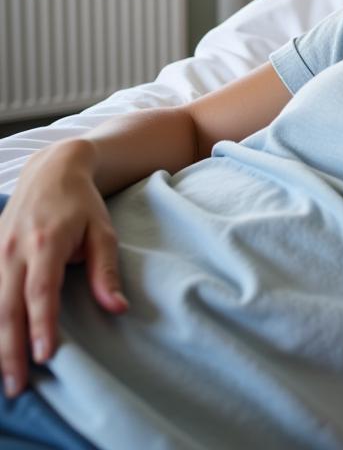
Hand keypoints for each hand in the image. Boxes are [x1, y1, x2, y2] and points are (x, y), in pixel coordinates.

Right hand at [0, 141, 128, 397]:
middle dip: (9, 349)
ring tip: (2, 377)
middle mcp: (13, 249)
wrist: (51, 171)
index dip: (41, 326)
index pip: (41, 291)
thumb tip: (117, 309)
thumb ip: (106, 271)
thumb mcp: (103, 231)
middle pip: (6, 306)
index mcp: (46, 243)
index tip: (45, 357)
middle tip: (17, 386)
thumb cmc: (83, 205)